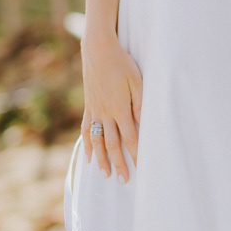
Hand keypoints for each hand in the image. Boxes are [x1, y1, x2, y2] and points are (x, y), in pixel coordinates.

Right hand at [81, 34, 142, 182]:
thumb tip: (144, 124)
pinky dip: (87, 144)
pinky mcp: (89, 105)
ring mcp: (95, 110)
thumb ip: (140, 103)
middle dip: (119, 163)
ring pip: (98, 140)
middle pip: (113, 144)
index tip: (142, 169)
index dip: (136, 154)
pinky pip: (87, 129)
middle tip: (124, 180)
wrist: (98, 49)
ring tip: (105, 174)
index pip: (130, 137)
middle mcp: (105, 113)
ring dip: (101, 158)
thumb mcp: (136, 81)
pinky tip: (87, 156)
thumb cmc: (122, 63)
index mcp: (120, 108)